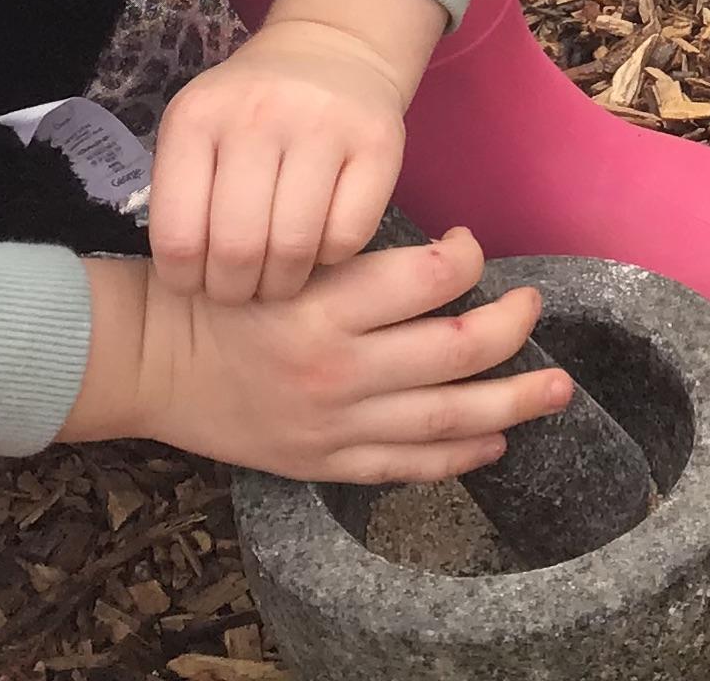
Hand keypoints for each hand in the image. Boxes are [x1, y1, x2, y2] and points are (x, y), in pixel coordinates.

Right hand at [65, 231, 572, 481]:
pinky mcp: (325, 462)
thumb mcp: (279, 250)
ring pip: (446, 415)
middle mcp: (337, 365)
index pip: (426, 277)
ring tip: (557, 386)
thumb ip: (351, 258)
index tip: (471, 245)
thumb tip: (440, 252)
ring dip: (512, 401)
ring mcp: (335, 422)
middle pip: (454, 351)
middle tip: (533, 306)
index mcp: (325, 301)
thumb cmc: (220, 292)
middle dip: (509, 328)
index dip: (467, 257)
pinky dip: (458, 456)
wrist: (153, 361)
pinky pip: (407, 465)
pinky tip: (495, 440)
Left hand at [150, 0, 445, 303]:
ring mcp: (323, 124)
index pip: (178, 236)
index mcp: (196, 118)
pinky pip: (347, 237)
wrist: (331, 49)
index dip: (186, 281)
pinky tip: (318, 240)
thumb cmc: (251, 109)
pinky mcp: (379, 142)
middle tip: (242, 289)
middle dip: (236, 290)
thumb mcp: (198, 130)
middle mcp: (258, 115)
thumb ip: (184, 196)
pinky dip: (330, 258)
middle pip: (238, 249)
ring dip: (283, 283)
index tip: (198, 283)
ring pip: (294, 248)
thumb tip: (191, 281)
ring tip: (278, 276)